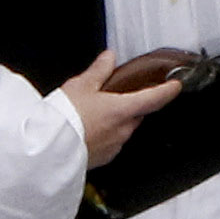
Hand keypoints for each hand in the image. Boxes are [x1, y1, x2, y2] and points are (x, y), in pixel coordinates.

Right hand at [63, 49, 177, 166]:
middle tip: (114, 97)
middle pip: (137, 115)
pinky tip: (87, 132)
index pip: (155, 98)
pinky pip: (110, 145)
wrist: (44, 153)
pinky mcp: (100, 160)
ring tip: (93, 115)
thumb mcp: (80, 86)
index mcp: (122, 110)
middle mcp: (122, 131)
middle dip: (131, 106)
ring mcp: (112, 148)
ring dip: (115, 123)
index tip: (176, 86)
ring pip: (123, 130)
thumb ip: (98, 71)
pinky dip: (103, 137)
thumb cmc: (62, 120)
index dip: (168, 91)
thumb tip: (109, 58)